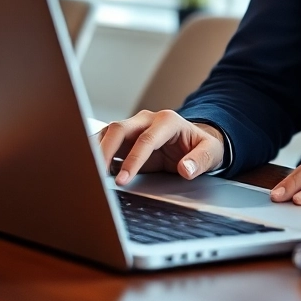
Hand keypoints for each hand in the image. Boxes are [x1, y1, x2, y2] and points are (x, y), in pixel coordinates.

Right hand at [97, 110, 225, 185]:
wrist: (196, 142)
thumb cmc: (202, 146)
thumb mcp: (212, 153)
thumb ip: (200, 160)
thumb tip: (186, 170)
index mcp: (168, 121)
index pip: (146, 140)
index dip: (133, 160)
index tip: (123, 180)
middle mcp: (147, 120)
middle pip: (119, 129)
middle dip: (105, 151)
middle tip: (96, 176)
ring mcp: (134, 127)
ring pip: (107, 133)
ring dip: (96, 151)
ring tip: (88, 173)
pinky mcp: (125, 138)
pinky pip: (105, 141)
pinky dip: (96, 154)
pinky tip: (91, 170)